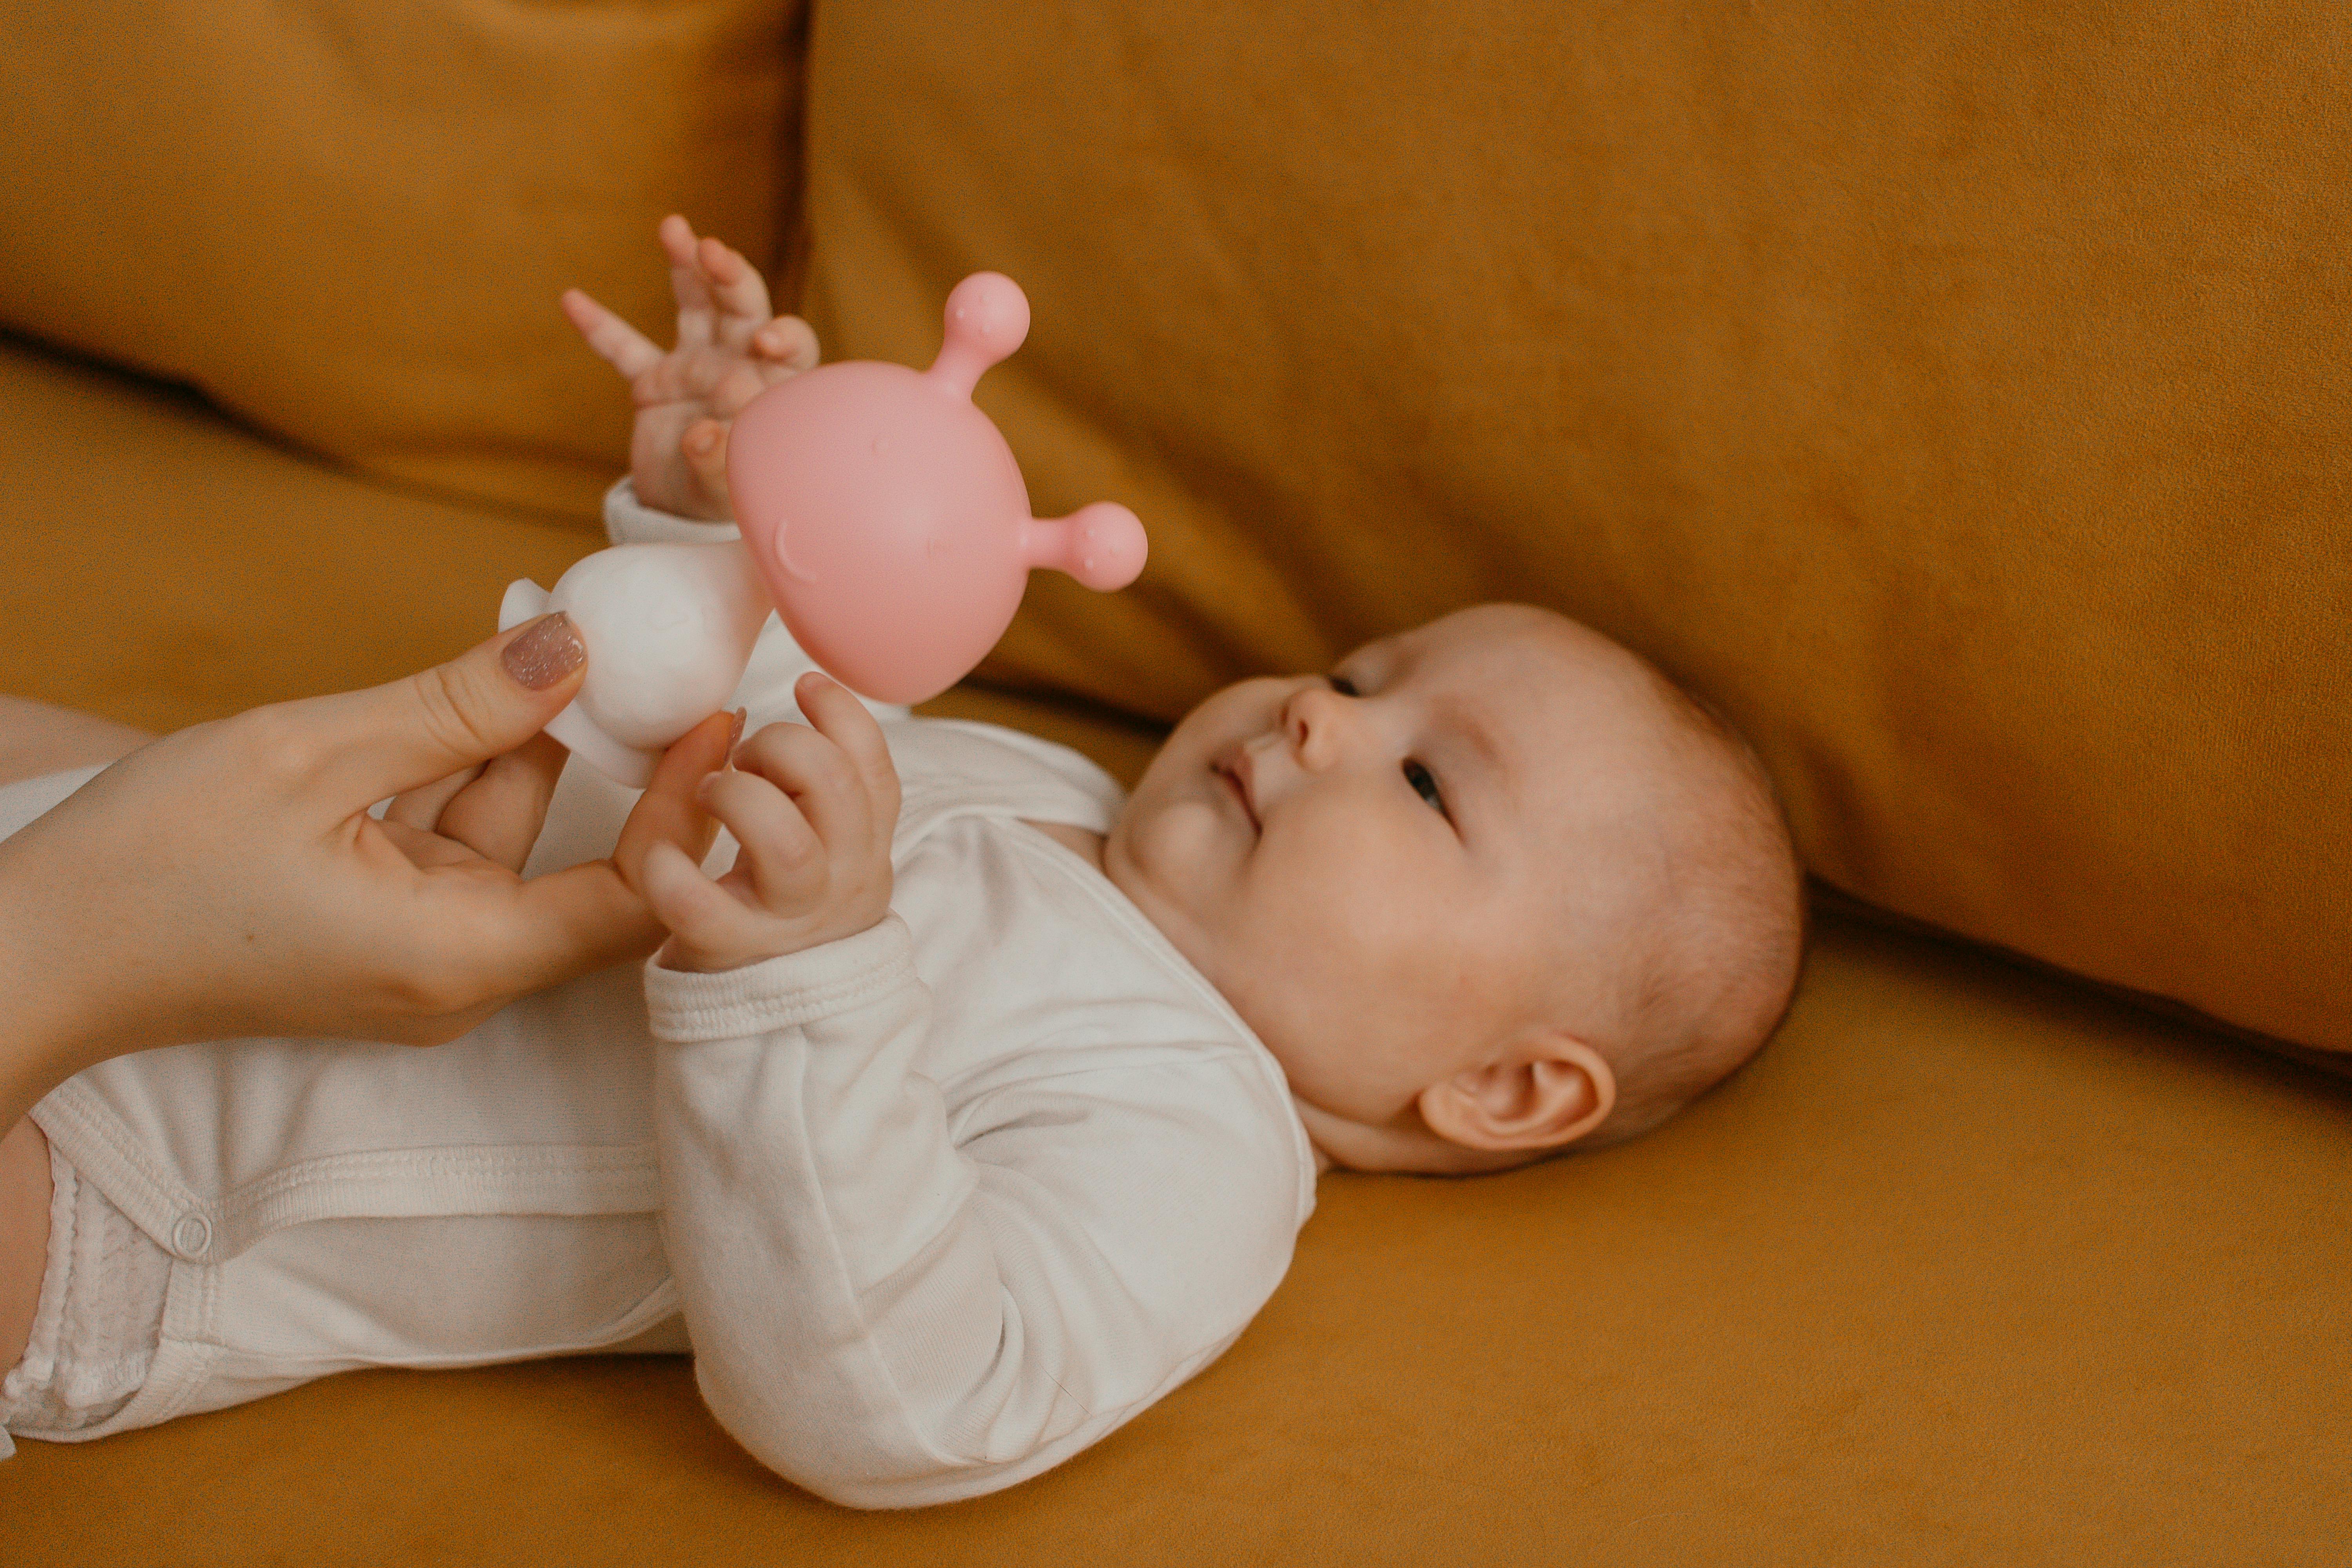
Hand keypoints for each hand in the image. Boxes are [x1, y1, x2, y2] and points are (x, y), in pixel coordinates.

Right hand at [0, 615, 726, 1130]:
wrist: (33, 949)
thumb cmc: (152, 863)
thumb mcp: (310, 754)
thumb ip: (454, 705)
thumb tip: (574, 645)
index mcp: (460, 959)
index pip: (637, 899)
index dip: (694, 811)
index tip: (724, 719)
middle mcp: (458, 978)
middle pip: (587, 874)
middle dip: (629, 773)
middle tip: (673, 671)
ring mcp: (418, 960)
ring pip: (514, 847)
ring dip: (535, 752)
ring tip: (574, 646)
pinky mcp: (380, 935)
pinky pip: (456, 852)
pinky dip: (471, 775)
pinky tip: (489, 690)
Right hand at [562, 214, 818, 520]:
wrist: (690, 519)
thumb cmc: (729, 499)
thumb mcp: (732, 489)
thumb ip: (723, 463)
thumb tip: (703, 435)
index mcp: (776, 388)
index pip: (791, 347)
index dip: (783, 336)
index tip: (767, 342)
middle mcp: (741, 364)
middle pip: (744, 308)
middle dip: (731, 277)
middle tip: (714, 253)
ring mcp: (696, 366)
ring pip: (695, 305)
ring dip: (685, 266)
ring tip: (674, 228)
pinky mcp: (654, 381)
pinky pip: (625, 348)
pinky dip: (601, 328)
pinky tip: (573, 301)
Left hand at [619, 673, 900, 972]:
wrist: (774, 1031)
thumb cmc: (777, 911)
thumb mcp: (820, 846)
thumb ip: (812, 785)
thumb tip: (781, 702)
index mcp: (863, 849)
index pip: (874, 771)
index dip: (845, 717)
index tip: (804, 684)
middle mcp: (840, 884)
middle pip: (838, 791)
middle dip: (786, 748)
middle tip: (742, 754)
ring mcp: (788, 923)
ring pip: (790, 846)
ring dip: (742, 798)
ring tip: (709, 793)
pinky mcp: (730, 955)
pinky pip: (706, 912)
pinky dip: (677, 878)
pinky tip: (659, 859)